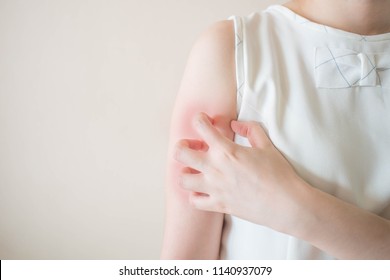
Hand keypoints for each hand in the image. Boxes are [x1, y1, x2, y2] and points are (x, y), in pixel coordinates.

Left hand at [174, 112, 305, 232]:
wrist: (286, 204)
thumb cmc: (278, 173)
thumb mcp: (266, 145)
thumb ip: (250, 129)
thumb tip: (235, 124)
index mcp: (226, 150)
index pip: (200, 126)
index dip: (199, 119)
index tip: (204, 121)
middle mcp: (215, 168)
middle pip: (180, 153)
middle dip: (183, 145)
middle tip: (195, 147)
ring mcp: (214, 188)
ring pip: (182, 179)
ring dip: (186, 171)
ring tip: (197, 170)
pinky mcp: (218, 205)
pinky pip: (194, 201)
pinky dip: (195, 195)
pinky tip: (204, 190)